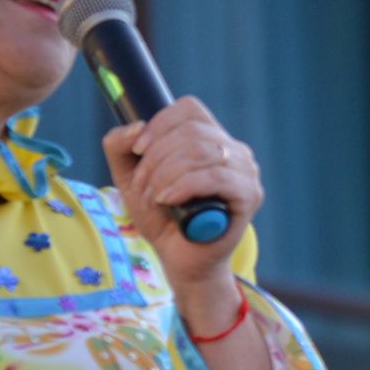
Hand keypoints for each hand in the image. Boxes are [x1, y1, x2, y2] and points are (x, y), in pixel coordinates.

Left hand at [102, 97, 262, 332]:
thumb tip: (135, 127)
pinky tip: (168, 201)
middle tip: (143, 186)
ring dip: (166, 174)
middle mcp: (234, 151)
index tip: (138, 151)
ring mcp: (246, 172)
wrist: (180, 260)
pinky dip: (184, 186)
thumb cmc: (162, 218)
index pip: (190, 109)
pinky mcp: (250, 196)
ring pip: (201, 151)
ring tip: (154, 198)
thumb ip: (120, 147)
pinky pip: (215, 177)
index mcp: (212, 139)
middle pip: (191, 131)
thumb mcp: (130, 177)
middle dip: (156, 158)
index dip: (159, 124)